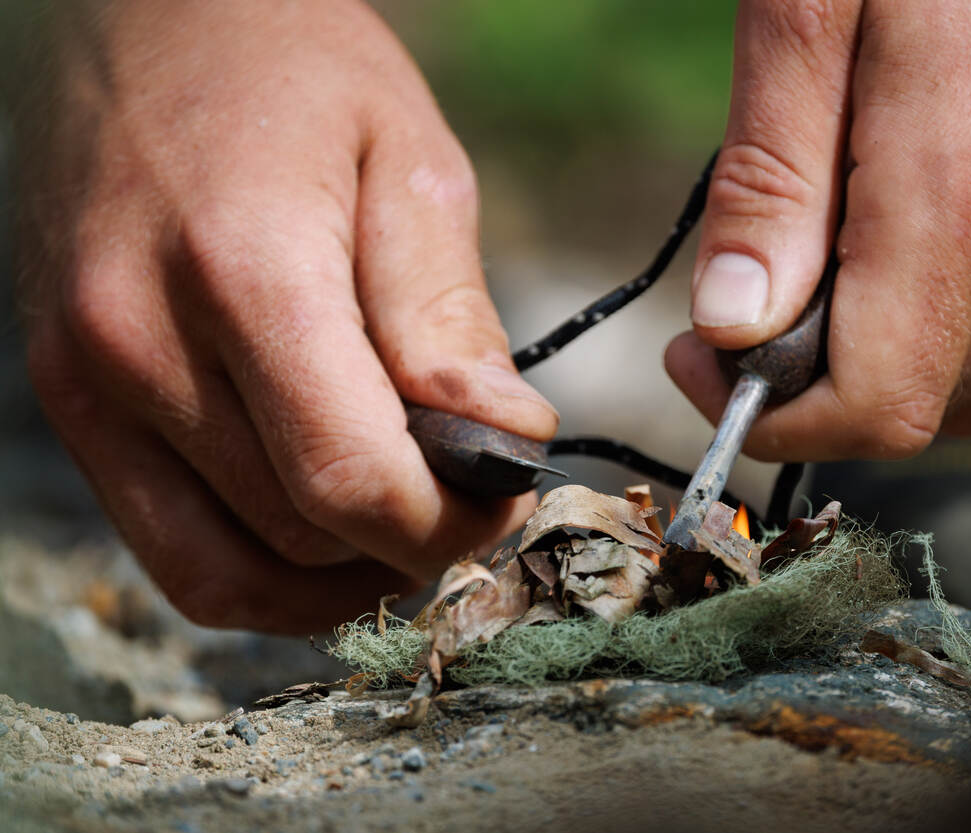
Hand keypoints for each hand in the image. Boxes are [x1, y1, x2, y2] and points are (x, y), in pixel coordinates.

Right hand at [14, 0, 557, 631]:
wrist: (132, 15)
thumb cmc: (287, 65)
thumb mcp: (408, 161)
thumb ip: (448, 316)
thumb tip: (502, 444)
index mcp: (244, 271)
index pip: (354, 481)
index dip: (452, 525)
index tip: (507, 499)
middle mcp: (139, 344)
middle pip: (303, 531)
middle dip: (413, 541)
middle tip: (472, 496)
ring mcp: (86, 384)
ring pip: (233, 571)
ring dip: (340, 572)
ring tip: (407, 520)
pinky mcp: (69, 402)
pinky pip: (173, 552)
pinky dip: (262, 570)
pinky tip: (328, 532)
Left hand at [666, 0, 970, 459]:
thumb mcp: (812, 9)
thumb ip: (772, 178)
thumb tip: (734, 324)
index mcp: (970, 191)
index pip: (875, 406)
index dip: (777, 418)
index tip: (712, 367)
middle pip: (925, 408)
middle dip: (823, 384)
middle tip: (761, 303)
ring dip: (898, 358)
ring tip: (847, 256)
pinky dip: (969, 322)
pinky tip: (933, 239)